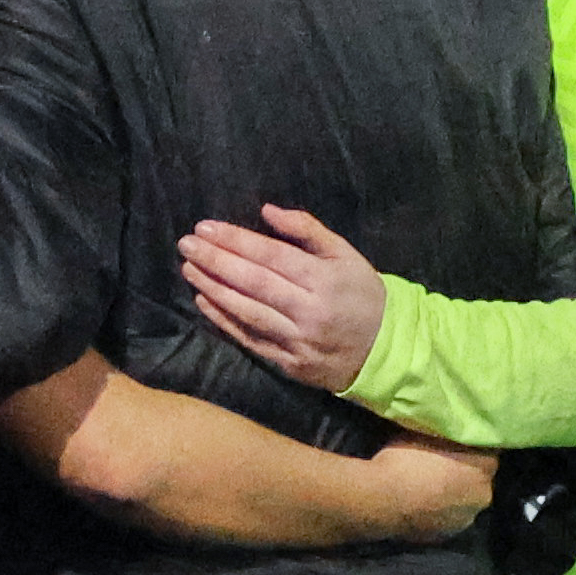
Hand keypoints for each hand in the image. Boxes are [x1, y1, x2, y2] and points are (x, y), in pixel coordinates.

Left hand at [179, 204, 391, 389]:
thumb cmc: (363, 294)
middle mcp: (309, 311)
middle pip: (253, 282)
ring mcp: (298, 340)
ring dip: (214, 289)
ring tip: (189, 268)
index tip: (205, 228)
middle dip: (215, 261)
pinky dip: (224, 321)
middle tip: (187, 245)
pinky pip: (251, 339)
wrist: (388, 350)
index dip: (235, 241)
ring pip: (247, 312)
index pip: (270, 256)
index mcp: (324, 280)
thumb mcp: (346, 254)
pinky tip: (204, 301)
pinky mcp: (289, 363)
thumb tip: (267, 211)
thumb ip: (308, 230)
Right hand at [360, 436, 500, 541]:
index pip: (488, 451)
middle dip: (464, 475)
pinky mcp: (445, 537)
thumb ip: (447, 435)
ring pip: (462, 503)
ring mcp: (465, 520)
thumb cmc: (406, 459)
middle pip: (478, 480)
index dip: (470, 448)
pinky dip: (437, 514)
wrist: (382, 499)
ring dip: (451, 497)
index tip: (456, 444)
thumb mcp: (428, 433)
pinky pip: (445, 520)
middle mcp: (484, 494)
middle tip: (441, 467)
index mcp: (486, 465)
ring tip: (428, 489)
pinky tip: (420, 506)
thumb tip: (449, 434)